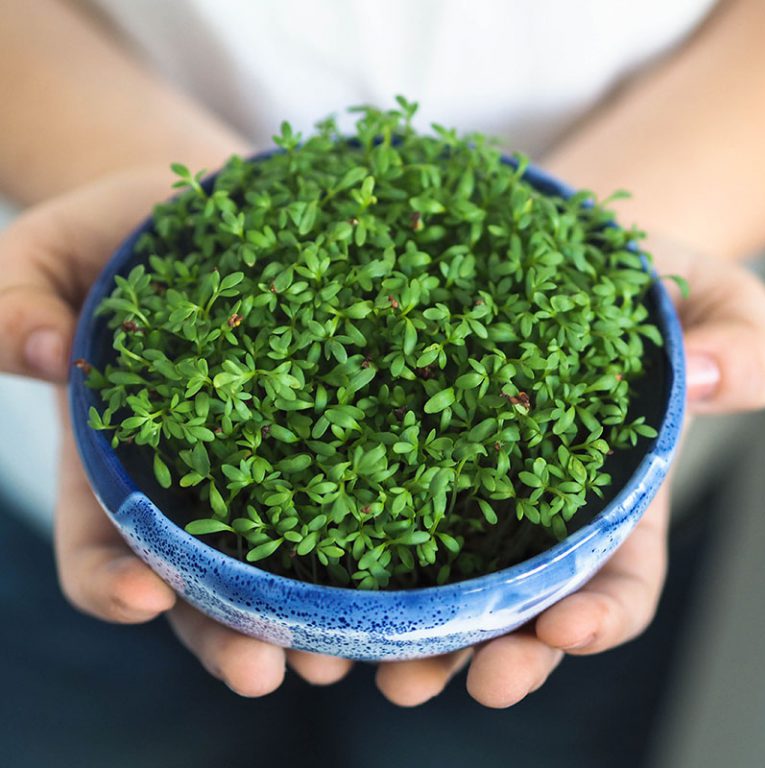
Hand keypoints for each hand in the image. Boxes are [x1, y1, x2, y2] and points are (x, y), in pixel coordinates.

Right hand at [0, 173, 351, 695]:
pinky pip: (352, 494)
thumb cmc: (118, 233)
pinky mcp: (327, 435)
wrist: (208, 212)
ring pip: (284, 566)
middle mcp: (192, 487)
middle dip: (228, 633)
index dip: (112, 582)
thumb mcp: (48, 254)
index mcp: (112, 466)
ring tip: (342, 649)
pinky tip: (411, 562)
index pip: (99, 550)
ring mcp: (265, 468)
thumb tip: (41, 349)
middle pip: (202, 588)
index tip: (144, 593)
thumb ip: (15, 298)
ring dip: (310, 618)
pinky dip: (377, 538)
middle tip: (263, 668)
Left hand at [374, 241, 764, 707]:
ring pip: (431, 582)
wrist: (561, 245)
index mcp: (618, 501)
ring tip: (344, 658)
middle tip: (434, 683)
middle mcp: (535, 514)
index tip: (562, 632)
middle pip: (511, 610)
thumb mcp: (714, 302)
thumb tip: (705, 378)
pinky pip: (371, 503)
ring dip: (392, 631)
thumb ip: (736, 346)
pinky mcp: (407, 448)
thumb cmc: (649, 279)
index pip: (616, 587)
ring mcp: (465, 488)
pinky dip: (335, 548)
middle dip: (479, 654)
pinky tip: (293, 571)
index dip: (594, 621)